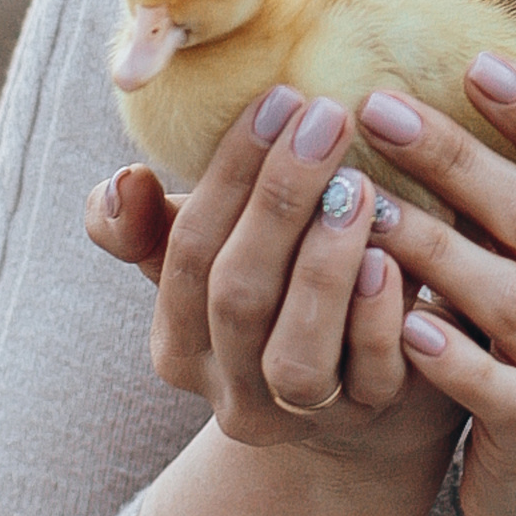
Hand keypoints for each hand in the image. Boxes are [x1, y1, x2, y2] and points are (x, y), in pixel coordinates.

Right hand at [84, 95, 457, 472]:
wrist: (365, 392)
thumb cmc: (280, 294)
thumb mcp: (211, 259)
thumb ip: (151, 223)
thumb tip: (122, 180)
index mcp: (178, 344)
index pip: (187, 251)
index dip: (230, 174)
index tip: (278, 98)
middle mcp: (231, 390)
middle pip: (237, 295)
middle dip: (279, 199)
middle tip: (327, 116)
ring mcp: (303, 414)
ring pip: (296, 355)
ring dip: (323, 266)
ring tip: (358, 186)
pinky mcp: (374, 418)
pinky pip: (371, 376)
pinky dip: (376, 318)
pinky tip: (393, 258)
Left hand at [357, 58, 515, 515]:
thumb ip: (514, 208)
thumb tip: (445, 103)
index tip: (475, 59)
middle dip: (458, 157)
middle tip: (377, 104)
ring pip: (511, 297)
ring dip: (438, 249)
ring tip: (367, 208)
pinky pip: (495, 388)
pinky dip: (450, 356)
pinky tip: (401, 327)